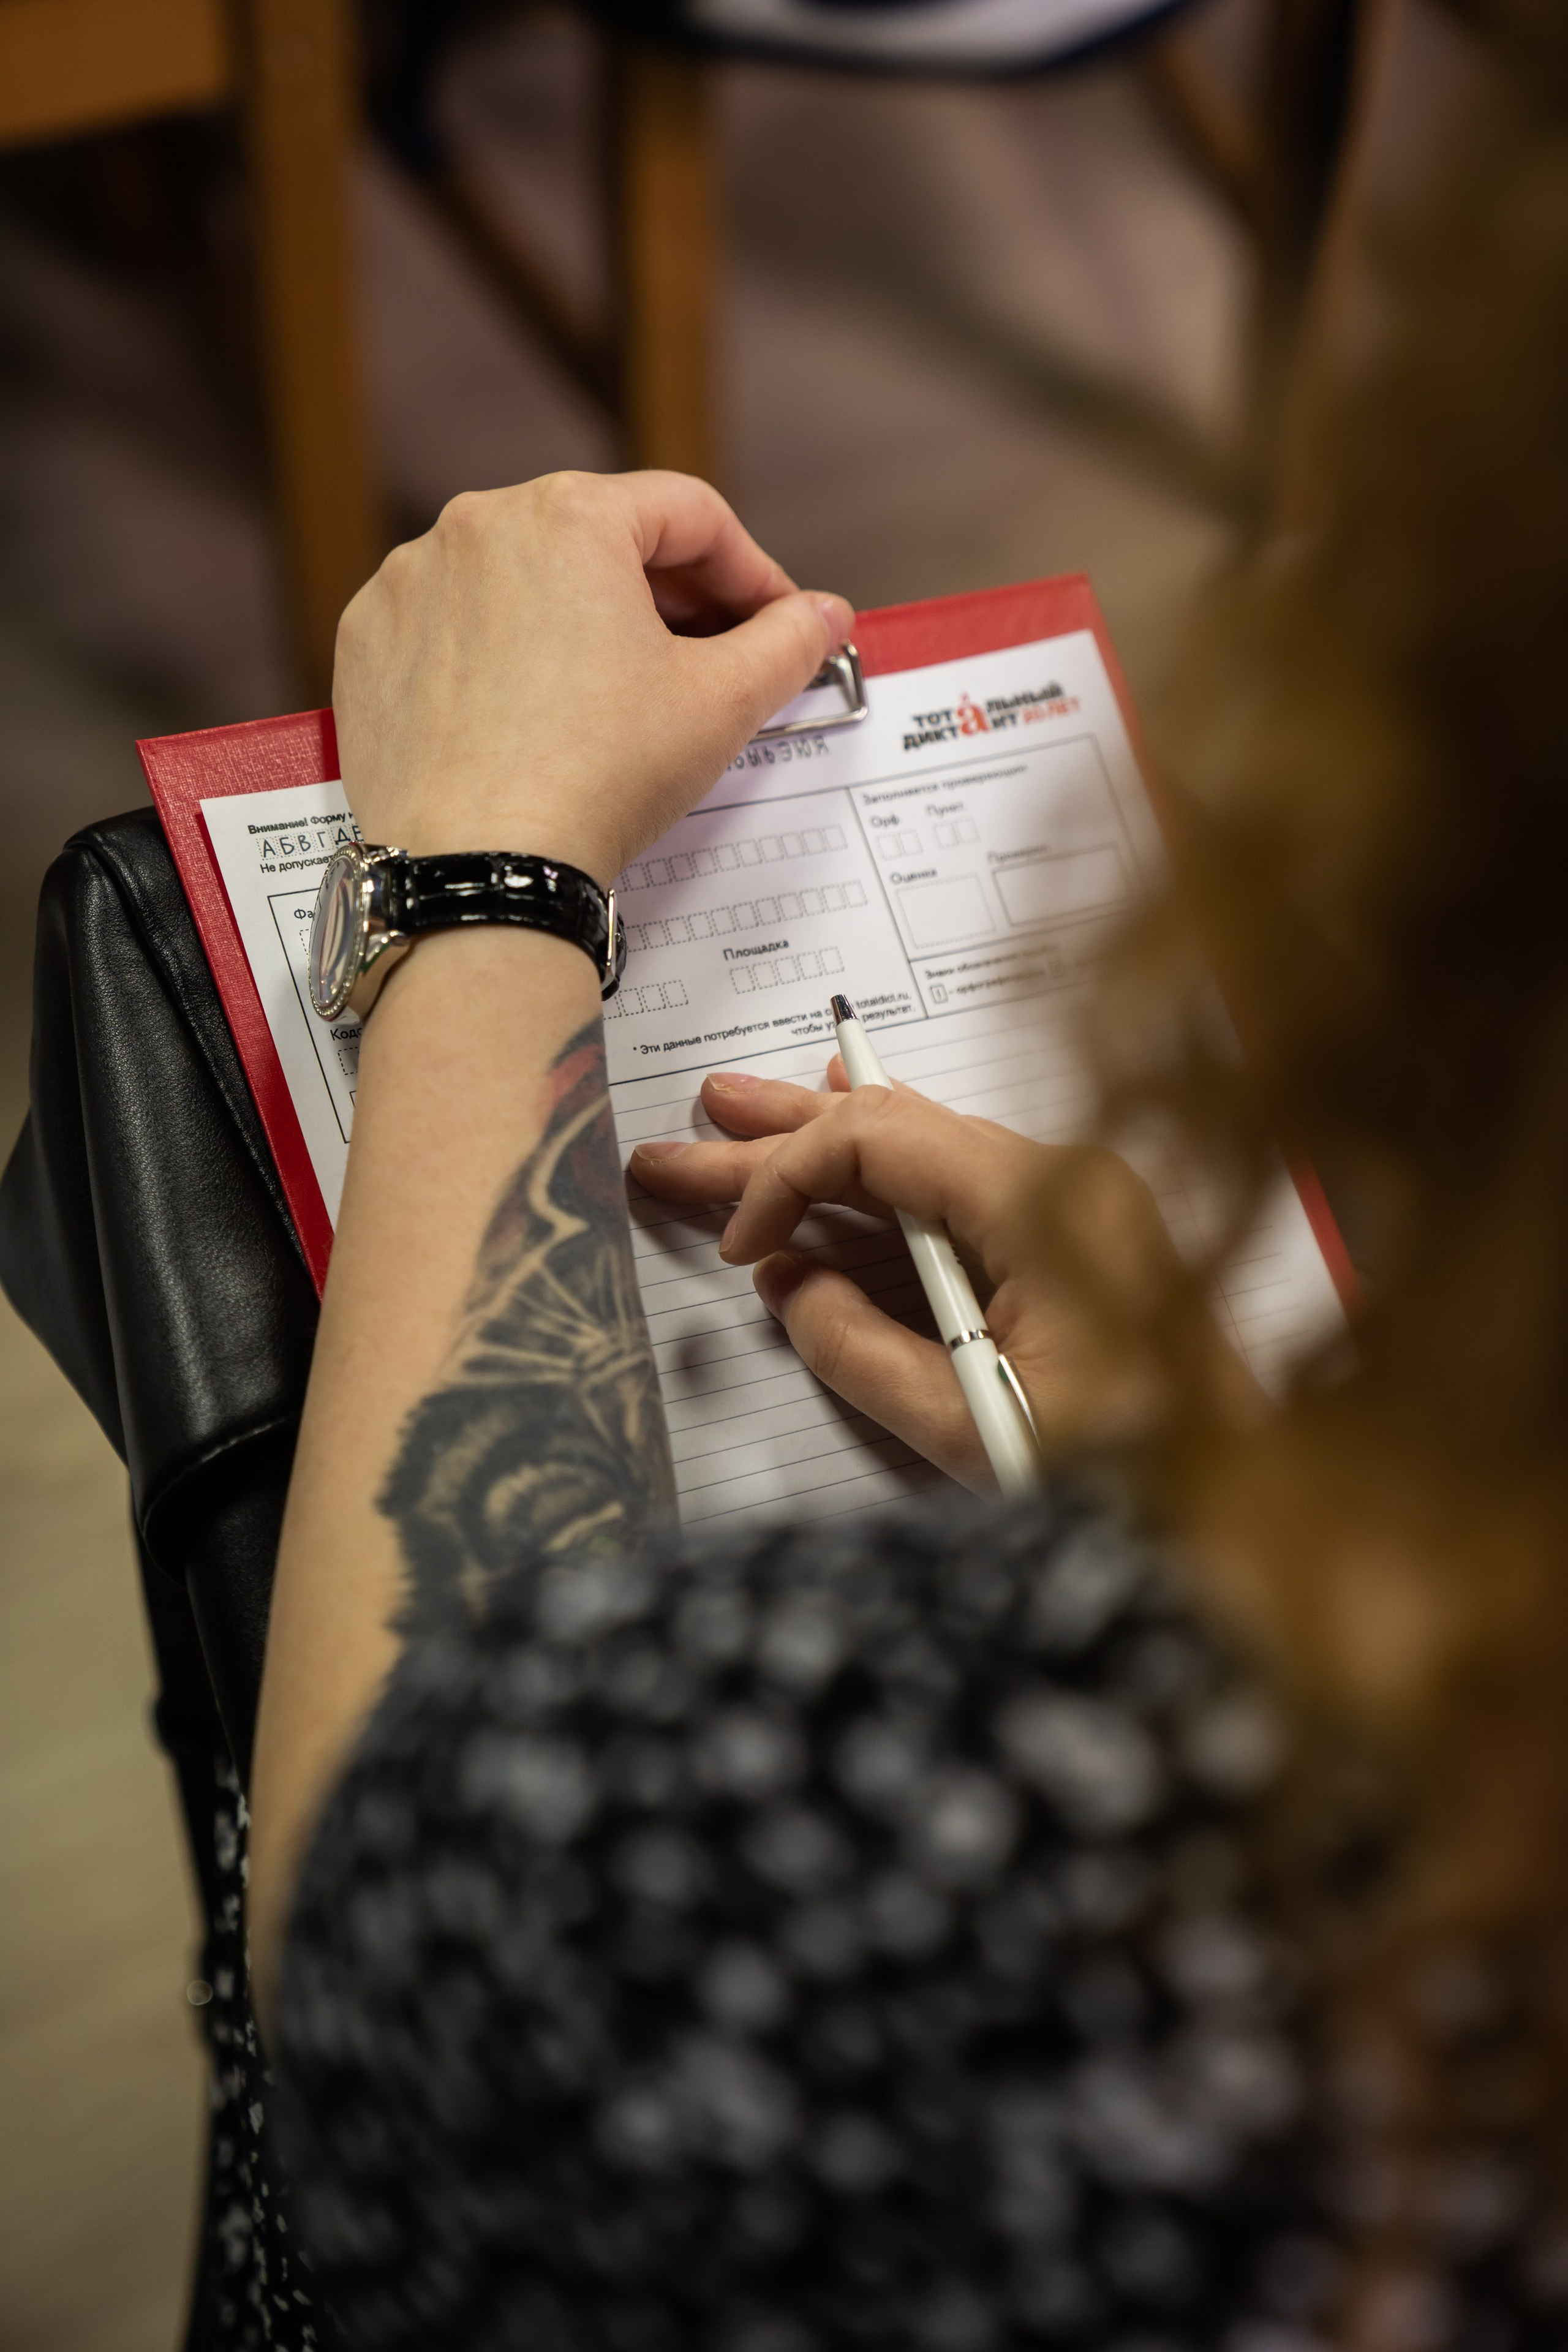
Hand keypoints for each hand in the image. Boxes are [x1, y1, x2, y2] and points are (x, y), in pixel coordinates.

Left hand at [332, 471, 854, 885]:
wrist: (480, 870)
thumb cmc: (595, 780)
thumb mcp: (720, 704)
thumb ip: (785, 643)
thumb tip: (823, 616)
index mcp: (568, 515)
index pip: (689, 514)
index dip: (749, 570)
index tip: (774, 624)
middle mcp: (477, 525)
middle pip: (602, 540)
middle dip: (667, 596)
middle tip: (710, 662)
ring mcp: (410, 582)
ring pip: (524, 580)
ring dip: (581, 621)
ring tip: (619, 695)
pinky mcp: (368, 641)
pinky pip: (455, 625)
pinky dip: (501, 654)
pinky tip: (535, 712)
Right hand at [630, 1062, 1267, 1489]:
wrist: (1256, 1504)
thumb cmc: (1135, 1474)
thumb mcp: (970, 1427)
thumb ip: (859, 1352)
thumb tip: (788, 1289)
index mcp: (1045, 1197)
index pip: (879, 1139)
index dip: (786, 1179)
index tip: (736, 1250)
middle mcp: (1061, 1177)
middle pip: (890, 1135)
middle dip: (775, 1144)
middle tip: (678, 1143)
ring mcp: (1071, 1208)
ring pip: (919, 1162)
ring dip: (817, 1161)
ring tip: (722, 1130)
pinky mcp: (1071, 1247)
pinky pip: (958, 1200)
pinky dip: (881, 1195)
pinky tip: (829, 1162)